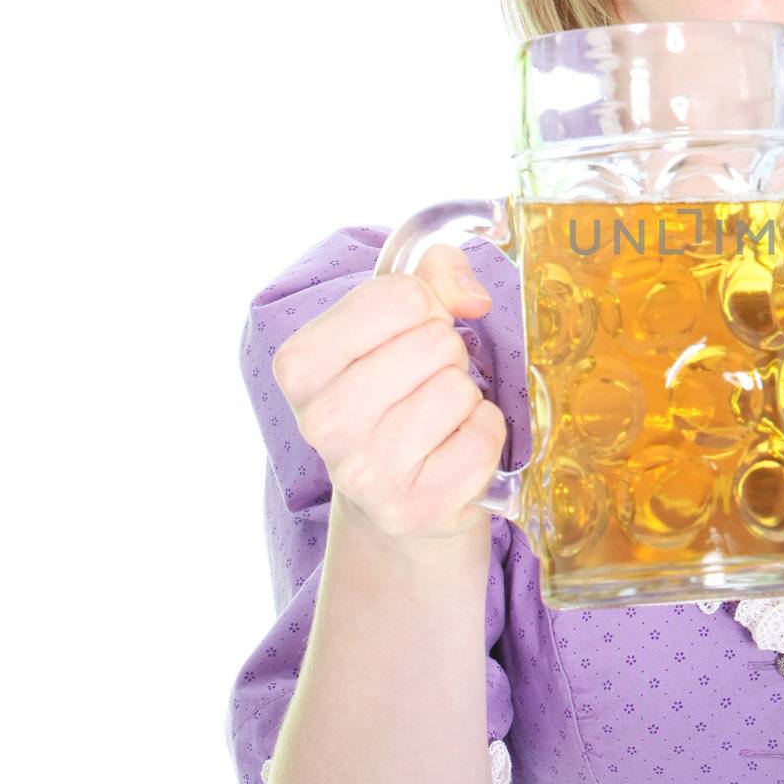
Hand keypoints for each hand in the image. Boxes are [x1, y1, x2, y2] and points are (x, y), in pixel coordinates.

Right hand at [271, 244, 506, 549]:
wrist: (394, 501)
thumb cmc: (396, 395)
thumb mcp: (398, 325)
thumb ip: (434, 278)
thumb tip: (472, 298)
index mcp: (300, 365)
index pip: (399, 296)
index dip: (426, 307)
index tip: (409, 336)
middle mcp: (320, 421)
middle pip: (435, 341)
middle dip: (447, 354)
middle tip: (424, 385)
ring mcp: (363, 471)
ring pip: (459, 388)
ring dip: (464, 398)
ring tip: (435, 420)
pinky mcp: (412, 506)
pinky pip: (484, 435)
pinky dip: (483, 435)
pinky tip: (450, 451)